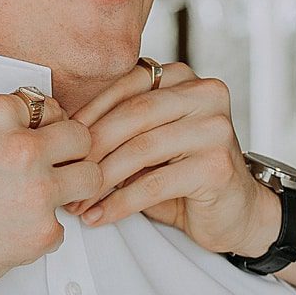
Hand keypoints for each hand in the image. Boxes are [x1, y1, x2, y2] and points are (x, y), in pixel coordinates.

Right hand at [0, 92, 103, 294]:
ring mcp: (37, 190)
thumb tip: (34, 127)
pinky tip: (8, 236)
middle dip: (71, 153)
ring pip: (91, 177)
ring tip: (43, 201)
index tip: (33, 144)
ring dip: (73, 188)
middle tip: (54, 171)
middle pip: (80, 137)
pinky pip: (63, 226)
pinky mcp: (44, 231)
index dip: (42, 127)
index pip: (46, 106)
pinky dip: (42, 233)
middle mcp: (21, 147)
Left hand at [68, 62, 278, 254]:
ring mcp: (215, 128)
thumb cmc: (183, 175)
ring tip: (76, 202)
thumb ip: (120, 126)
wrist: (234, 213)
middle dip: (91, 148)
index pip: (126, 84)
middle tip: (64, 174)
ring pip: (140, 149)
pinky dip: (119, 203)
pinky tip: (99, 216)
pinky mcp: (216, 166)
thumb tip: (61, 134)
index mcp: (183, 78)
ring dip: (100, 180)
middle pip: (132, 115)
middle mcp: (205, 94)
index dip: (88, 112)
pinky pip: (153, 184)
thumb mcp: (150, 140)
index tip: (60, 140)